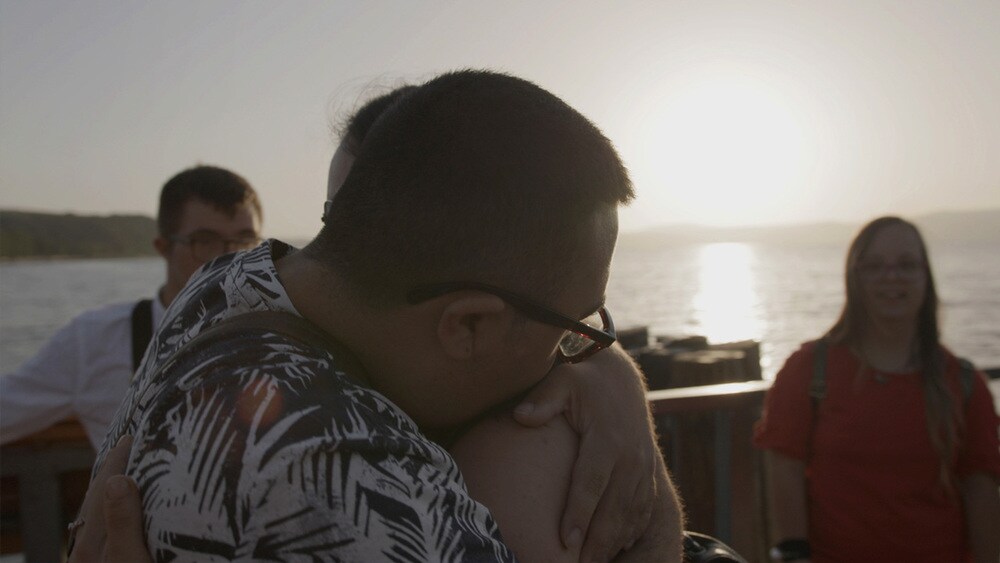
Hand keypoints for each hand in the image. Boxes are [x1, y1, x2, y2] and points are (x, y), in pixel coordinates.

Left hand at [67, 435, 151, 562]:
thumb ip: (122, 522)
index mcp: (93, 541)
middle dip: (111, 470)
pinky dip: (111, 508)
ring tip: (121, 473)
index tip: (129, 438)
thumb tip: (117, 479)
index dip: (117, 462)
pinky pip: (101, 526)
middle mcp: (85, 546)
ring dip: (109, 489)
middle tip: (125, 446)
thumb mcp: (130, 558)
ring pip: (97, 513)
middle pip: (96, 499)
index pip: (105, 490)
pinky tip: (118, 513)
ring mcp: (88, 557)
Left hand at [514, 345, 657, 561]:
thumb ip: (543, 399)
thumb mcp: (562, 381)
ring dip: (614, 541)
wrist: (620, 376)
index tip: (566, 540)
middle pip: (615, 508)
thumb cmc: (583, 380)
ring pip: (631, 513)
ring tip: (595, 561)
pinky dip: (631, 530)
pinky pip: (644, 507)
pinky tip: (616, 547)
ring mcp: (643, 466)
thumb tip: (520, 416)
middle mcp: (631, 457)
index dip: (579, 514)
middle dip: (598, 541)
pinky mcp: (648, 471)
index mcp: (608, 438)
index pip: (591, 483)